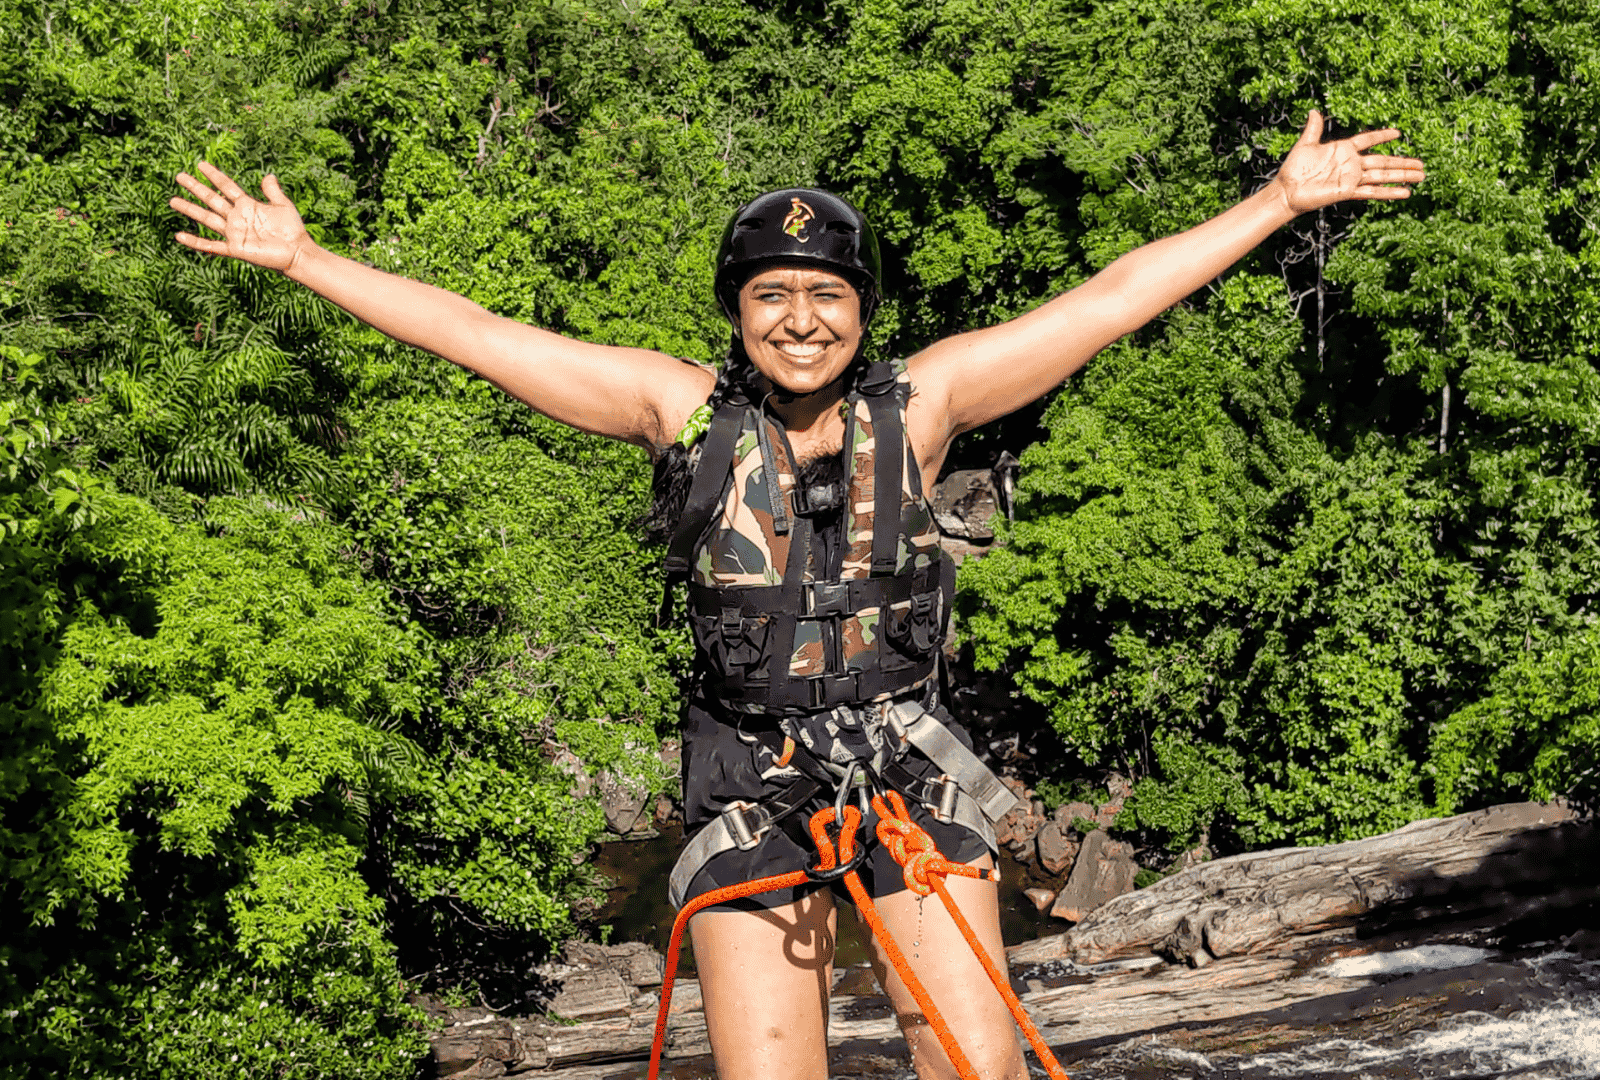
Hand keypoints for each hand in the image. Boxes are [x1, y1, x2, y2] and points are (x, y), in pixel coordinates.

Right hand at [170, 162, 313, 271]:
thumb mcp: (283, 206)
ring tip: (173, 200)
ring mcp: (234, 233)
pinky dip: (195, 242)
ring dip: (190, 210)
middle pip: (212, 199)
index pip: (226, 187)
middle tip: (180, 176)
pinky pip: (211, 246)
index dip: (214, 176)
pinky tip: (179, 236)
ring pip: (207, 219)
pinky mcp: (235, 249)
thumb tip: (268, 175)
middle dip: (196, 188)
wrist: (297, 252)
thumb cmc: (292, 230)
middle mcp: (237, 217)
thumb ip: (273, 192)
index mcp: (247, 205)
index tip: (201, 164)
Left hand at [1273, 111, 1425, 214]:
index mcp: (1343, 149)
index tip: (1397, 133)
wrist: (1286, 191)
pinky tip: (1405, 193)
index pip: (1367, 140)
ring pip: (1382, 175)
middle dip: (1402, 162)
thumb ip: (1313, 129)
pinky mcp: (1348, 191)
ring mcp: (1351, 178)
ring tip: (1421, 175)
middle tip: (1421, 164)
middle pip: (1383, 160)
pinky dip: (1389, 192)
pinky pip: (1372, 192)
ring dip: (1402, 176)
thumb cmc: (1293, 169)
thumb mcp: (1305, 145)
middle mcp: (1351, 164)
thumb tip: (1313, 111)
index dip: (1381, 136)